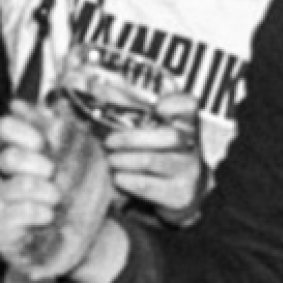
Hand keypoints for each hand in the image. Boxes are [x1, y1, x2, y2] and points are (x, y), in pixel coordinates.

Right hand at [0, 101, 113, 279]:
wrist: (35, 241)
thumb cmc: (39, 196)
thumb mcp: (47, 161)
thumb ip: (46, 133)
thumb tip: (49, 108)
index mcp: (4, 149)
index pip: (6, 128)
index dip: (26, 131)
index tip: (40, 142)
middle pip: (11, 156)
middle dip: (38, 164)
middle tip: (49, 173)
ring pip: (22, 186)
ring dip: (46, 192)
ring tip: (52, 198)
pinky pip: (23, 213)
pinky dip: (42, 213)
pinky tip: (45, 215)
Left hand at [103, 92, 207, 226]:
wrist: (183, 191)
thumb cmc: (158, 152)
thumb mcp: (152, 129)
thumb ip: (131, 110)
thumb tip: (90, 88)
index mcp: (185, 123)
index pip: (188, 105)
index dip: (174, 104)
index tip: (158, 107)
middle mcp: (191, 145)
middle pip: (167, 136)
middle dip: (130, 138)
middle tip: (109, 142)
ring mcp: (188, 170)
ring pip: (151, 161)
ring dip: (122, 160)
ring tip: (112, 160)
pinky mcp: (180, 194)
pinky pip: (145, 185)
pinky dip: (125, 179)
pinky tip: (118, 177)